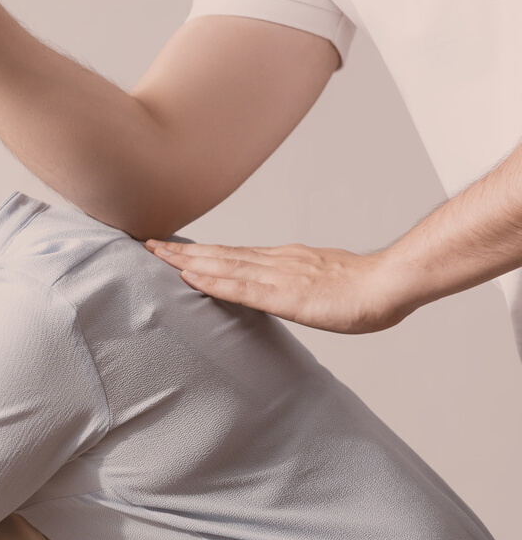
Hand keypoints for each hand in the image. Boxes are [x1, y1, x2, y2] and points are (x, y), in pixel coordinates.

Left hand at [146, 240, 413, 333]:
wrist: (391, 284)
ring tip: (156, 255)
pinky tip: (190, 278)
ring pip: (223, 265)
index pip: (232, 253)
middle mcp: (275, 261)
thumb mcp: (320, 282)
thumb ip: (296, 283)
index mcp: (283, 259)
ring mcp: (279, 275)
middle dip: (182, 251)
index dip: (199, 251)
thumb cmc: (364, 288)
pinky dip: (213, 281)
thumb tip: (280, 290)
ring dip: (187, 260)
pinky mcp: (286, 295)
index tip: (171, 247)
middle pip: (220, 254)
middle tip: (148, 244)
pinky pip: (242, 288)